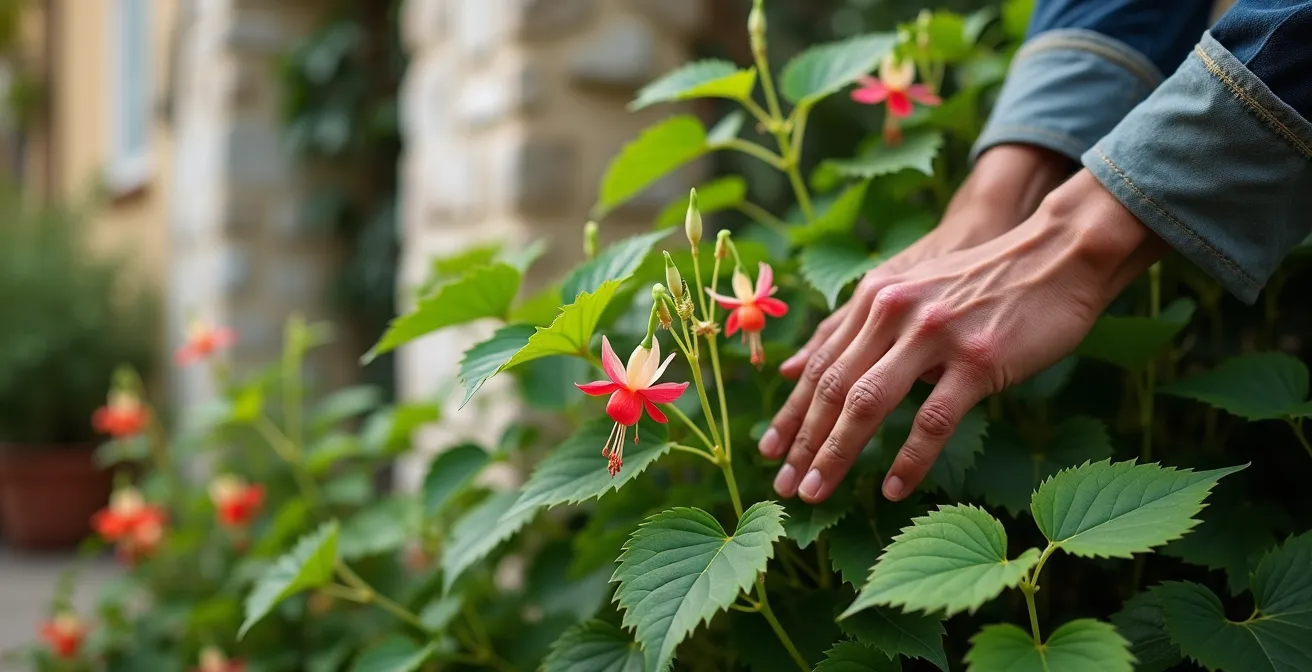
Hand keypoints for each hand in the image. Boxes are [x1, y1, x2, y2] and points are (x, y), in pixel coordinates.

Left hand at [762, 170, 1166, 502]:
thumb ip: (852, 328)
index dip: (790, 412)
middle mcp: (893, 312)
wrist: (1057, 254)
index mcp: (874, 298)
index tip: (768, 452)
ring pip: (868, 403)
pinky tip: (891, 489)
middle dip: (803, 441)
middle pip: (832, 387)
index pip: (819, 365)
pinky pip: (931, 420)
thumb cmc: (980, 283)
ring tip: (818, 492)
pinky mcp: (977, 360)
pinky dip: (908, 460)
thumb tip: (793, 367)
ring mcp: (934, 335)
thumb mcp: (907, 291)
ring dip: (838, 454)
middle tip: (785, 485)